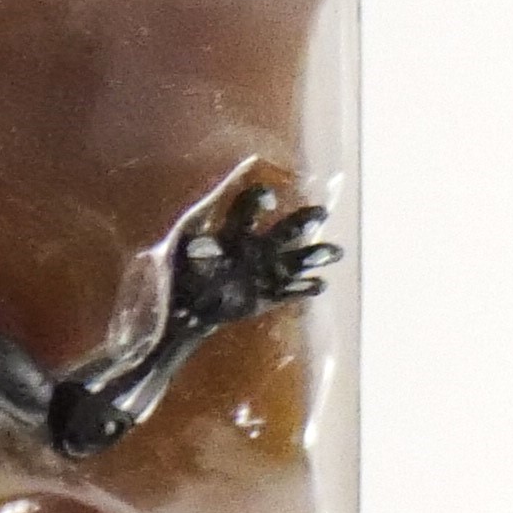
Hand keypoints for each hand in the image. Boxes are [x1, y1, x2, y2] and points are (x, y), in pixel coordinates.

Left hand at [167, 179, 336, 332]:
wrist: (180, 314)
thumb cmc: (178, 272)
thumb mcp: (181, 245)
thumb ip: (197, 231)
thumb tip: (208, 223)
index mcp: (232, 231)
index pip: (251, 206)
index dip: (261, 199)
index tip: (268, 201)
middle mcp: (255, 248)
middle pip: (287, 228)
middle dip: (306, 219)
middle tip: (321, 212)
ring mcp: (265, 272)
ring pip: (300, 259)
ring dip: (318, 253)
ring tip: (335, 251)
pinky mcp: (269, 297)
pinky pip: (295, 291)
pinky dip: (308, 287)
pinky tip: (318, 283)